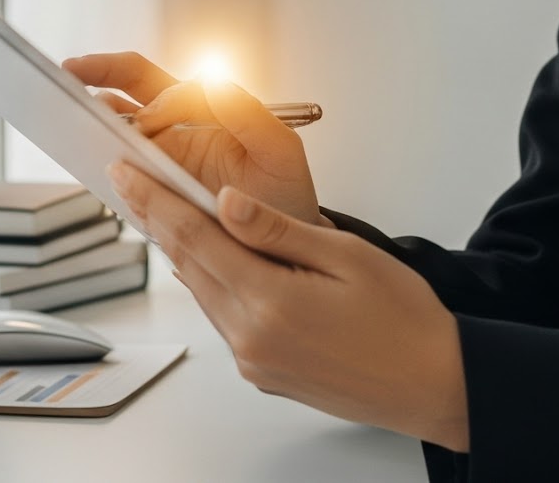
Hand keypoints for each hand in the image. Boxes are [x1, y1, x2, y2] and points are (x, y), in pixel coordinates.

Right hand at [62, 51, 326, 225]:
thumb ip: (248, 115)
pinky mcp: (152, 185)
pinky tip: (86, 159)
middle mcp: (183, 125)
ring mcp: (164, 154)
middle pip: (136, 82)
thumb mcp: (280, 152)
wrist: (284, 252)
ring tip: (69, 114)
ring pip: (121, 121)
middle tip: (70, 71)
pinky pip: (121, 166)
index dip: (156, 105)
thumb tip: (210, 83)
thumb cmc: (285, 197)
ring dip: (95, 114)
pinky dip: (101, 157)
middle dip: (101, 71)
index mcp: (211, 110)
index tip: (146, 128)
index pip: (172, 89)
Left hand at [107, 160, 470, 451]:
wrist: (433, 384)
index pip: (193, 237)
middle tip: (133, 184)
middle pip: (188, 265)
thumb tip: (225, 201)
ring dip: (183, 251)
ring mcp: (254, 360)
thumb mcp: (345, 256)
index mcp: (270, 302)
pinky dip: (212, 282)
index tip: (125, 173)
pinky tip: (215, 258)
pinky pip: (224, 317)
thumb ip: (276, 229)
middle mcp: (251, 337)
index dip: (154, 200)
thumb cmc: (405, 321)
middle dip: (158, 220)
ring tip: (167, 211)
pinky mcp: (262, 371)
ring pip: (203, 291)